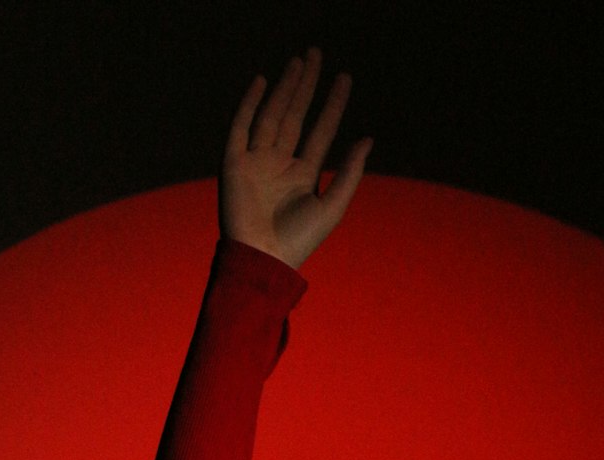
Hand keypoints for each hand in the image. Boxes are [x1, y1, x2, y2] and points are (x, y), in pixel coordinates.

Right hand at [221, 47, 372, 268]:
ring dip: (284, 88)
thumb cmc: (299, 241)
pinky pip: (242, 127)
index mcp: (303, 175)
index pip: (321, 131)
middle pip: (295, 115)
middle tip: (317, 55)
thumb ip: (349, 173)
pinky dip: (250, 104)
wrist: (263, 260)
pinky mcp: (235, 163)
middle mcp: (280, 164)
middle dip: (306, 86)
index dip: (333, 105)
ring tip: (299, 62)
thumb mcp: (332, 206)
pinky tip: (262, 81)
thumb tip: (368, 139)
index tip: (344, 78)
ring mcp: (257, 161)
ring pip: (272, 114)